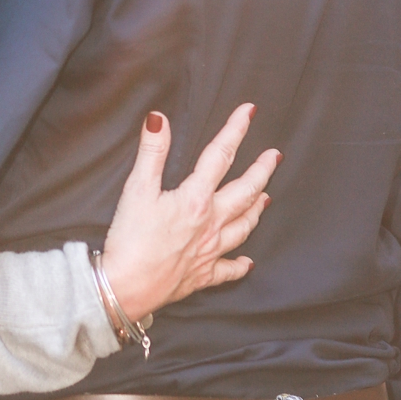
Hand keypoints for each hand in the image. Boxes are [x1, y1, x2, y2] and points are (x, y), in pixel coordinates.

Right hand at [99, 105, 279, 324]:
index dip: (235, 130)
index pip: (220, 156)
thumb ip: (151, 152)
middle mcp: (210, 224)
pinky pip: (229, 270)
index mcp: (196, 199)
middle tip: (274, 156)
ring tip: (266, 197)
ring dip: (256, 210)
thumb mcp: (136, 189)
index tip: (250, 111)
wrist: (126, 288)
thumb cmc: (130, 240)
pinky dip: (240, 265)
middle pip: (244, 192)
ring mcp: (210, 252)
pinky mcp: (203, 275)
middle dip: (261, 171)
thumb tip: (159, 119)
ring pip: (243, 227)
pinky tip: (248, 262)